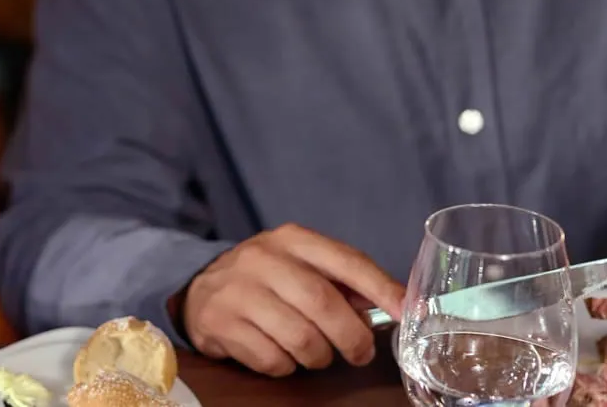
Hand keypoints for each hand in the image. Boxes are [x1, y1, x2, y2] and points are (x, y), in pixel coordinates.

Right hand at [181, 224, 404, 376]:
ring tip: (316, 354)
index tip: (406, 312)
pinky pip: (272, 359)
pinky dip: (286, 366)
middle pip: (323, 304)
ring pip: (300, 338)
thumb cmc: (267, 280)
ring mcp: (237, 291)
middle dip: (351, 338)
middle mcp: (262, 259)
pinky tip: (281, 354)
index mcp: (292, 239)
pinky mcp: (219, 323)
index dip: (381, 288)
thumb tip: (394, 305)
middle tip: (360, 354)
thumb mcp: (301, 266)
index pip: (346, 261)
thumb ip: (343, 282)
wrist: (200, 289)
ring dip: (318, 357)